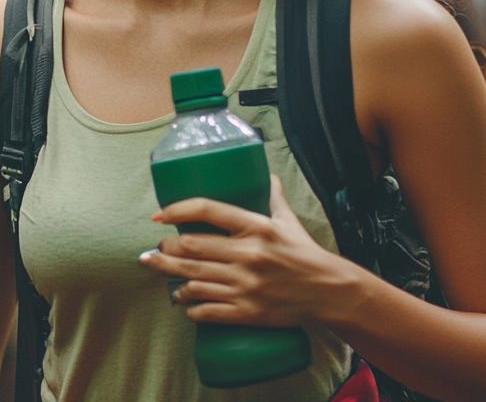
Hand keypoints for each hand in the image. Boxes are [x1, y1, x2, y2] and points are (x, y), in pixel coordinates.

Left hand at [138, 175, 350, 327]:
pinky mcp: (249, 311)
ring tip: (160, 272)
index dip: (176, 210)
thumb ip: (273, 197)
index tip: (159, 216)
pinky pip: (209, 310)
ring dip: (170, 277)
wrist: (329, 292)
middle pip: (190, 247)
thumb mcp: (288, 221)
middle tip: (156, 249)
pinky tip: (184, 303)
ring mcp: (247, 285)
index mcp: (256, 226)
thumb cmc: (305, 253)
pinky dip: (191, 307)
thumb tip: (267, 173)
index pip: (207, 210)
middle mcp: (248, 254)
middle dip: (164, 248)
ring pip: (194, 279)